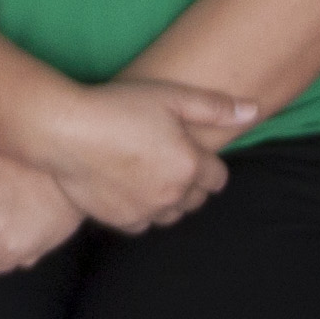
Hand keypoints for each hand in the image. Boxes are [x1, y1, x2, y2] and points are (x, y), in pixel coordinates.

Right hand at [40, 77, 256, 232]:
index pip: (217, 178)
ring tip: (153, 175)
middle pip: (196, 200)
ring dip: (169, 199)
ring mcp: (145, 211)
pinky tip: (131, 188)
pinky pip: (142, 223)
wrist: (66, 132)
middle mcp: (171, 194)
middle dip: (192, 183)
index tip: (194, 152)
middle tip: (173, 160)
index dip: (209, 164)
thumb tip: (253, 111)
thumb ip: (216, 107)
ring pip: (171, 215)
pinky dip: (142, 210)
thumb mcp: (171, 96)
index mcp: (189, 166)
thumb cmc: (118, 107)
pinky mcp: (119, 220)